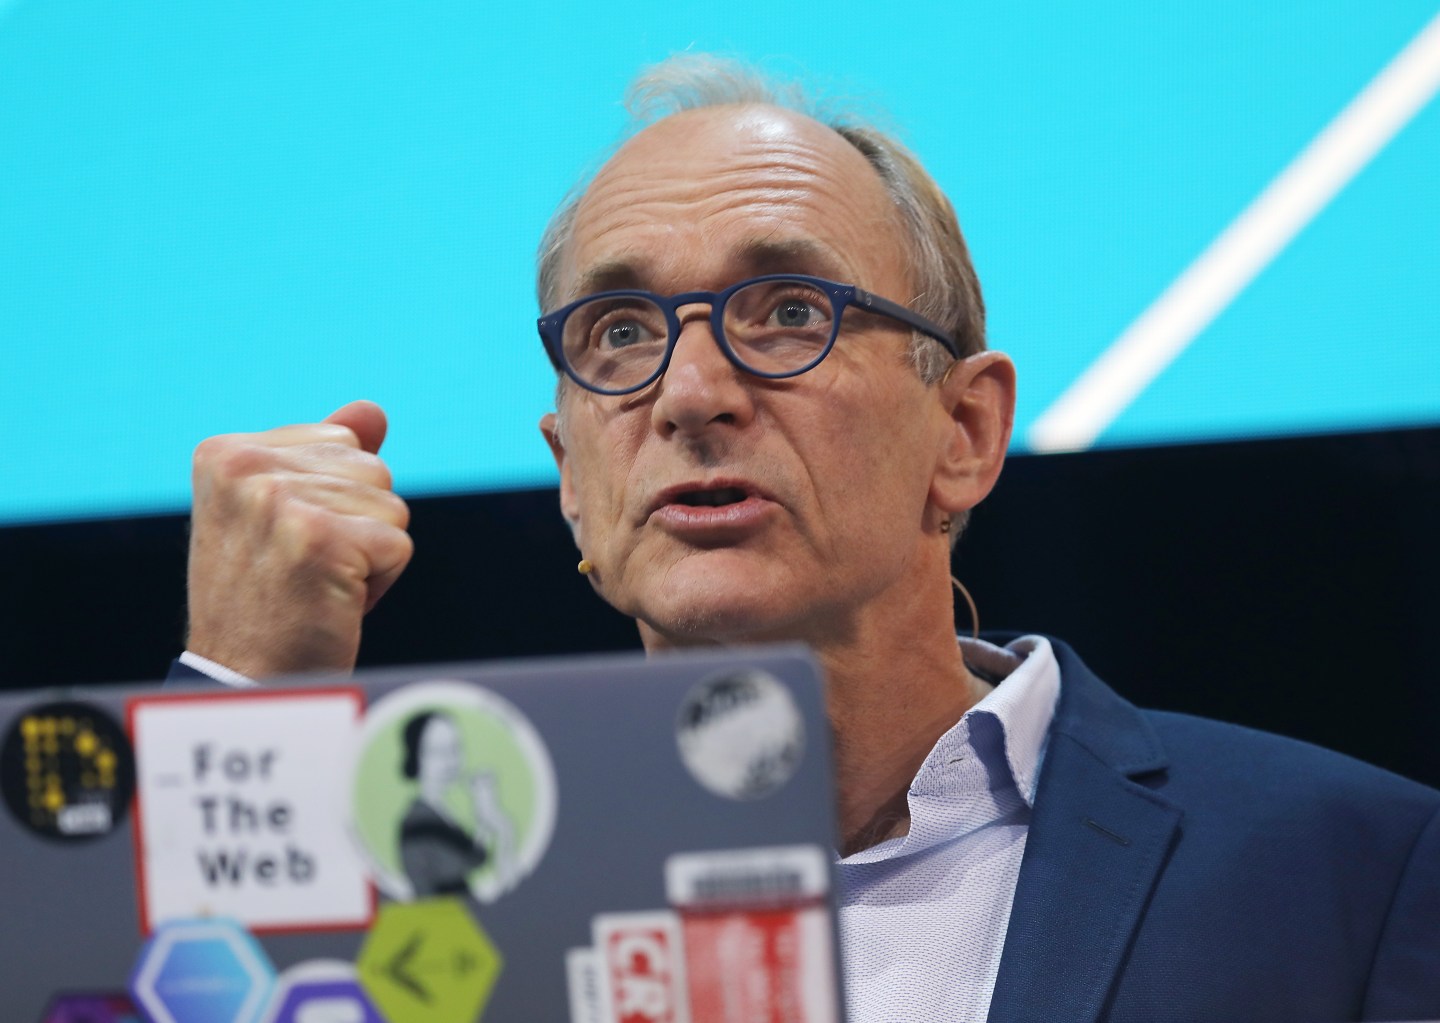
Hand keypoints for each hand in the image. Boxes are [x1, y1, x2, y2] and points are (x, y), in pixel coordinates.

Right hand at [186, 400, 412, 677]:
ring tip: (318, 584)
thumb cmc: (268, 599)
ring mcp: (279, 501)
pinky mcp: (319, 539)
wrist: (243, 680)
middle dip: (358, 524)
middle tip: (305, 569)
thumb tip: (373, 411)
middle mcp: (245, 467)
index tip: (287, 542)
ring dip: (369, 553)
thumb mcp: (284, 514)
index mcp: (228, 452)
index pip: (342, 440)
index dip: (336, 499)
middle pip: (373, 470)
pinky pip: (398, 542)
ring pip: (390, 505)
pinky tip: (333, 601)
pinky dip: (381, 581)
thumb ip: (323, 457)